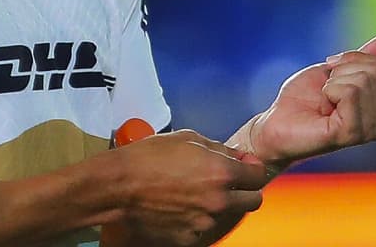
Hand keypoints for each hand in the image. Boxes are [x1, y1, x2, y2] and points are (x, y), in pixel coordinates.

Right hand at [110, 129, 268, 245]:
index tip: (245, 165)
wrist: (117, 187)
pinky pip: (203, 227)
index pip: (257, 175)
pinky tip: (180, 205)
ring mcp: (204, 223)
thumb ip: (217, 148)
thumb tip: (233, 155)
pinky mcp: (188, 238)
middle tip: (228, 181)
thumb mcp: (186, 138)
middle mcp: (218, 201)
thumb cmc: (147, 158)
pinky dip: (197, 218)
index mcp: (220, 173)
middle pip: (253, 201)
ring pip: (226, 214)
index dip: (252, 168)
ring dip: (218, 204)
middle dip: (244, 189)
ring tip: (192, 191)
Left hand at [248, 33, 375, 166]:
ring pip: (362, 80)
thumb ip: (365, 58)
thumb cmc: (302, 99)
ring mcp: (370, 130)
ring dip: (333, 83)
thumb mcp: (334, 71)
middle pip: (374, 70)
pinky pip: (349, 92)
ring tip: (324, 102)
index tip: (331, 77)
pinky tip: (323, 109)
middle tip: (326, 92)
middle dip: (342, 71)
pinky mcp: (352, 133)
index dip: (350, 61)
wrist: (276, 123)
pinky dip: (330, 91)